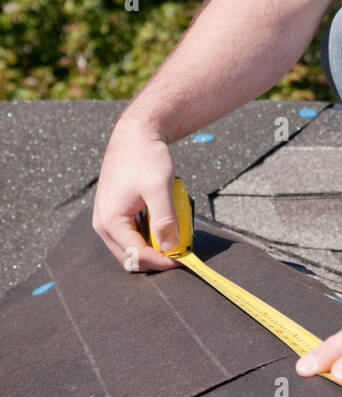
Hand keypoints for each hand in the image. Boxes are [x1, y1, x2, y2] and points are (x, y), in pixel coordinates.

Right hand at [92, 116, 180, 273]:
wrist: (135, 135)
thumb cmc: (145, 157)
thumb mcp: (159, 188)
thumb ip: (164, 220)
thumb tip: (170, 248)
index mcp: (110, 221)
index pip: (137, 255)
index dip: (161, 261)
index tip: (183, 258)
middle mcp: (102, 224)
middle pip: (130, 257)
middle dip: (155, 258)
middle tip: (179, 251)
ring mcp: (106, 219)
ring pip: (130, 248)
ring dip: (152, 248)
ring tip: (173, 236)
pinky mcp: (114, 213)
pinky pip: (130, 235)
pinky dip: (147, 236)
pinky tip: (162, 225)